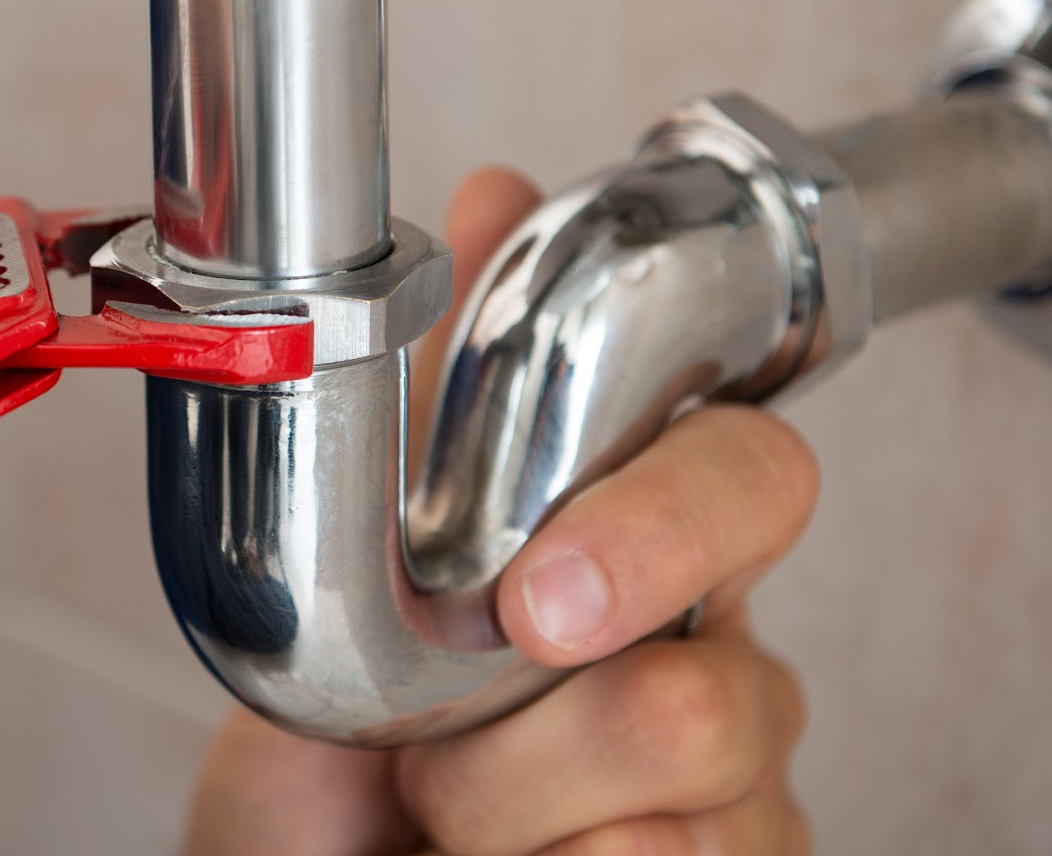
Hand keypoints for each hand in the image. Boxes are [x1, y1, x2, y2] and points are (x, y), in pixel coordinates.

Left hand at [184, 168, 815, 855]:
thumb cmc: (338, 731)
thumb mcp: (346, 557)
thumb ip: (434, 398)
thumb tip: (488, 198)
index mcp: (636, 547)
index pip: (746, 481)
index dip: (665, 524)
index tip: (535, 599)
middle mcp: (708, 656)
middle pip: (718, 685)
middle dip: (539, 732)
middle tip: (432, 748)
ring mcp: (729, 785)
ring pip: (684, 795)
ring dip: (511, 812)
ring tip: (443, 807)